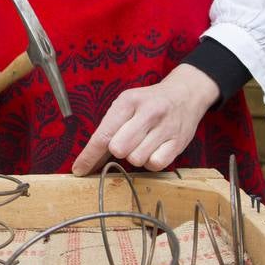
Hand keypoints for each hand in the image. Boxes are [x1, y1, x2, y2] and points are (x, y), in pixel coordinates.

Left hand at [71, 64, 219, 176]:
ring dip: (135, 156)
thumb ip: (109, 129)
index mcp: (128, 101)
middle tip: (127, 140)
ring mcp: (165, 128)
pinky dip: (151, 162)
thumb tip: (88, 161)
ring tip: (143, 142)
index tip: (78, 170)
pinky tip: (154, 148)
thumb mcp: (127, 104)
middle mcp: (148, 113)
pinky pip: (155, 165)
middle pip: (119, 149)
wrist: (185, 93)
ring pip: (136, 160)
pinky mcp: (178, 142)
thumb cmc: (149, 102)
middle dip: (118, 151)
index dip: (89, 155)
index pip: (103, 134)